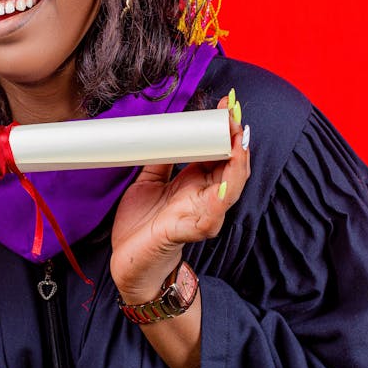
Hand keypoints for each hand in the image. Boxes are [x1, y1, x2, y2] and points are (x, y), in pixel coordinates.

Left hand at [110, 96, 249, 303]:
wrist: (128, 262)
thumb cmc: (141, 225)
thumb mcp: (148, 181)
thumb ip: (160, 158)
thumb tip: (164, 130)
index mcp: (195, 183)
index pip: (218, 152)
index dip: (222, 130)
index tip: (225, 106)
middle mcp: (205, 197)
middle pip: (231, 165)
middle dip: (236, 139)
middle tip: (233, 115)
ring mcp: (202, 214)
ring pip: (231, 187)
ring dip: (237, 163)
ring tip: (238, 141)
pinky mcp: (192, 230)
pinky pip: (213, 213)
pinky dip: (223, 196)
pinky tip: (226, 181)